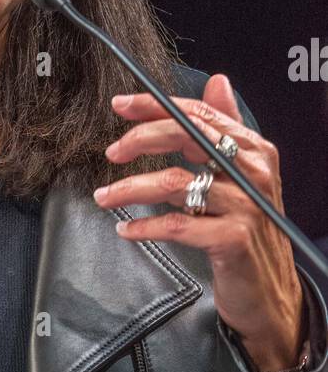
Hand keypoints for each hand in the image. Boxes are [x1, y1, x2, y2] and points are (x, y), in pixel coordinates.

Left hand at [92, 73, 305, 371]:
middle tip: (112, 152)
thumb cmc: (249, 230)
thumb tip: (218, 81)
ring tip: (104, 196)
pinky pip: (177, 225)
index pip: (199, 115)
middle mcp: (253, 172)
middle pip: (187, 137)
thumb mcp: (242, 175)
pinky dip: (146, 226)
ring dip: (130, 188)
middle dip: (141, 138)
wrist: (268, 290)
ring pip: (174, 183)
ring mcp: (245, 205)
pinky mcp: (234, 239)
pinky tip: (126, 230)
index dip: (156, 106)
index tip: (121, 105)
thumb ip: (226, 129)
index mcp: (254, 150)